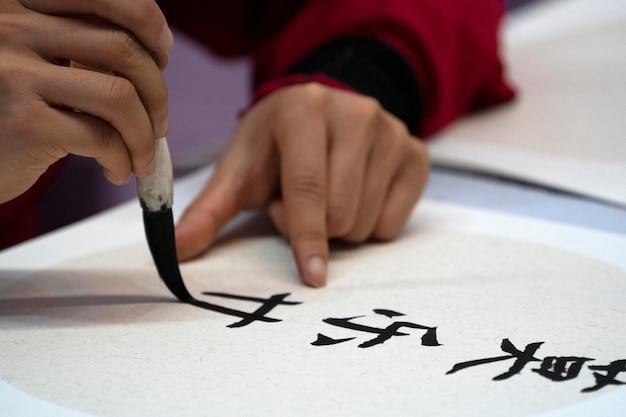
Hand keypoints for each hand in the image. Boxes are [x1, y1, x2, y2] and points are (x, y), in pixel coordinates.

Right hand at [0, 0, 171, 202]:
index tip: (163, 50)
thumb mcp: (34, 59)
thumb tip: (156, 54)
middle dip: (157, 93)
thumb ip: (78, 45)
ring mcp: (16, 76)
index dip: (146, 19)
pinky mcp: (25, 124)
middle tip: (160, 124)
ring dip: (145, 136)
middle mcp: (12, 30)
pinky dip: (122, 160)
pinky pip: (102, 139)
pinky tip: (115, 170)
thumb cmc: (8, 108)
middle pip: (122, 49)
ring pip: (120, 97)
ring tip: (141, 158)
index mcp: (20, 6)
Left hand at [175, 82, 429, 286]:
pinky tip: (356, 196)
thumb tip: (175, 253)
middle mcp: (356, 114)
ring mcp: (392, 131)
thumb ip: (209, 210)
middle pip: (341, 213)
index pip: (308, 186)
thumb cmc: (275, 144)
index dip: (306, 235)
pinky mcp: (417, 153)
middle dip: (314, 228)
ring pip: (367, 221)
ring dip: (340, 227)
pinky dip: (370, 225)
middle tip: (297, 203)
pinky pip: (395, 223)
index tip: (312, 276)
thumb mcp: (239, 169)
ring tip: (325, 196)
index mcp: (304, 112)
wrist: (320, 111)